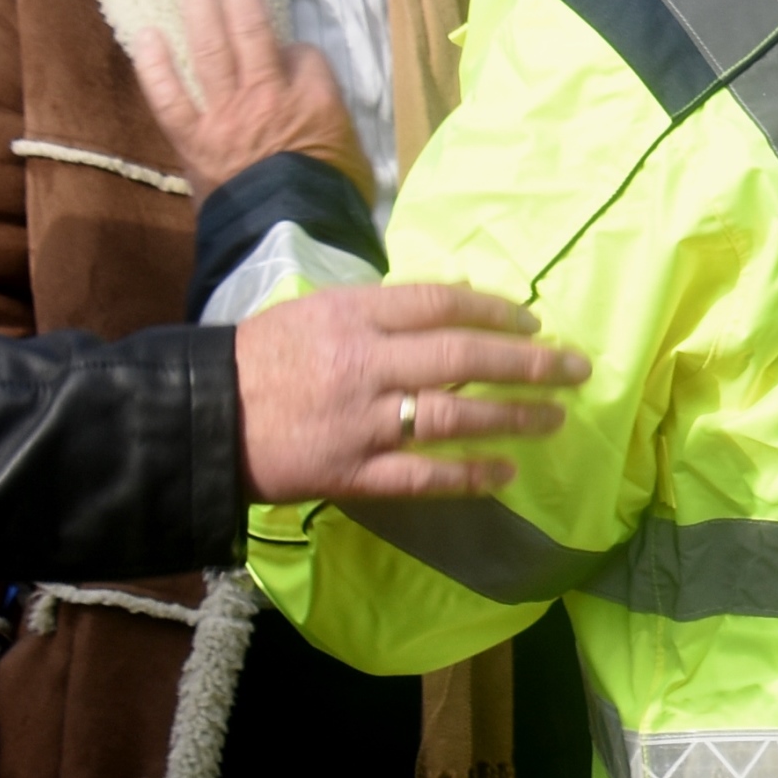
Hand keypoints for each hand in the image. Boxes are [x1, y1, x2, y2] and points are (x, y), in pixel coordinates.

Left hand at [130, 0, 369, 198]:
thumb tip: (315, 102)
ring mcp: (227, 114)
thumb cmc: (333, 205)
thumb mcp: (355, 157)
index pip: (304, 55)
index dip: (298, 52)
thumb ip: (333, 121)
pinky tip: (147, 35)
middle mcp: (269, 95)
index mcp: (315, 100)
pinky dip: (155, 66)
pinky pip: (170, 96)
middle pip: (251, 31)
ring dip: (199, 7)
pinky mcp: (195, 140)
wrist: (291, 242)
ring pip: (211, 49)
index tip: (293, 55)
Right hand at [233, 284, 587, 501]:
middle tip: (576, 367)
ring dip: (512, 417)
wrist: (201, 416)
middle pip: (461, 358)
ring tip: (555, 416)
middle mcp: (364, 365)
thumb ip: (382, 309)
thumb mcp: (316, 311)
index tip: (533, 322)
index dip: (494, 311)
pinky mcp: (353, 472)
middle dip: (528, 363)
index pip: (440, 305)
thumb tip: (455, 302)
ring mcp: (361, 422)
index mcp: (353, 317)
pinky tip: (506, 472)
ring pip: (453, 417)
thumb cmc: (261, 358)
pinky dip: (468, 475)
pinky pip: (423, 475)